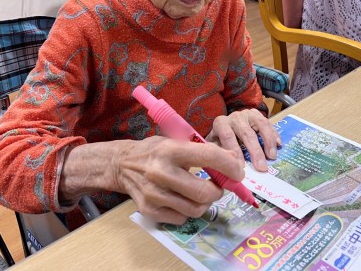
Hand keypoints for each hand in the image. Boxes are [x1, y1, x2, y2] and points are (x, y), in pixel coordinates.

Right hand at [59, 137, 245, 224]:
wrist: (122, 164)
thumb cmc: (155, 151)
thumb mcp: (177, 141)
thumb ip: (203, 151)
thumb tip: (233, 162)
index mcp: (170, 149)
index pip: (209, 156)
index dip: (230, 165)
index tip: (238, 172)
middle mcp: (161, 172)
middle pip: (204, 192)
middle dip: (219, 191)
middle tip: (219, 186)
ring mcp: (154, 194)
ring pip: (196, 209)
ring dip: (205, 203)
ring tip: (201, 192)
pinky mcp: (149, 210)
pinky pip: (181, 219)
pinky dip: (188, 211)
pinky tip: (182, 199)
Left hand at [206, 109, 281, 171]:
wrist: (224, 126)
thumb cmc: (220, 140)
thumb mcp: (215, 147)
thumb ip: (220, 154)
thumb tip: (226, 169)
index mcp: (221, 123)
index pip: (228, 136)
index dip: (236, 152)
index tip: (242, 167)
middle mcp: (234, 116)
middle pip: (246, 133)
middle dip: (255, 151)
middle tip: (262, 167)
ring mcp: (247, 114)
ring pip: (261, 124)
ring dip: (268, 142)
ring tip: (272, 156)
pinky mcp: (257, 114)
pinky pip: (268, 123)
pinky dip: (274, 135)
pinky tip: (279, 145)